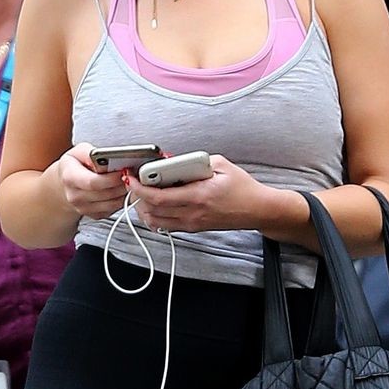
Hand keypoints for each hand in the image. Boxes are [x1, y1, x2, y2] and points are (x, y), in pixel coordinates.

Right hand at [57, 143, 130, 219]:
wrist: (66, 183)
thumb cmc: (74, 165)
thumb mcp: (79, 151)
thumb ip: (91, 153)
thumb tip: (106, 157)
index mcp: (70, 178)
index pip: (94, 182)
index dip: (112, 178)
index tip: (124, 169)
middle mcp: (75, 196)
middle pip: (106, 194)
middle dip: (122, 183)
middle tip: (131, 173)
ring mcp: (84, 208)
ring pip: (113, 203)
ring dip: (124, 192)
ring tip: (127, 180)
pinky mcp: (94, 215)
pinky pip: (113, 209)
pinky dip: (121, 199)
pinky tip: (120, 189)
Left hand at [125, 156, 270, 233]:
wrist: (257, 209)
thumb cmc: (242, 187)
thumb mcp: (220, 164)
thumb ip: (193, 161)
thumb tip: (171, 160)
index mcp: (198, 196)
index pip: (158, 196)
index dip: (139, 188)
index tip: (132, 177)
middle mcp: (193, 213)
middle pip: (152, 210)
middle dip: (138, 196)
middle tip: (135, 182)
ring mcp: (192, 224)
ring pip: (155, 221)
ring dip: (144, 207)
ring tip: (143, 193)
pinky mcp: (193, 228)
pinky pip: (166, 226)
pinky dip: (155, 216)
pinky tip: (155, 205)